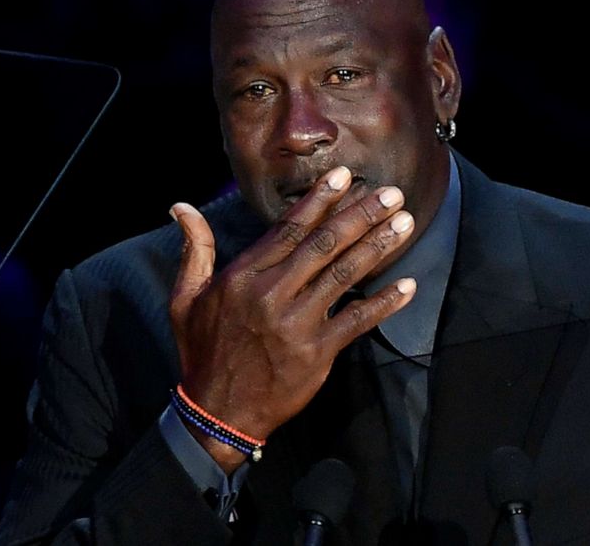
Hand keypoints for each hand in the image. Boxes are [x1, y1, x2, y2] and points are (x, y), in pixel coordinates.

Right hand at [168, 166, 416, 470]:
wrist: (217, 412)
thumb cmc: (203, 351)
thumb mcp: (185, 298)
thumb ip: (194, 250)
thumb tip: (182, 206)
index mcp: (243, 277)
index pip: (287, 229)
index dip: (318, 201)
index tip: (343, 176)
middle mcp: (271, 294)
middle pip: (324, 245)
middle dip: (361, 215)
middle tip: (392, 193)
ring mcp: (296, 324)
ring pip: (344, 275)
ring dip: (378, 246)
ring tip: (404, 223)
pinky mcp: (317, 353)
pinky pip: (356, 322)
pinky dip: (383, 303)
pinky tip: (407, 286)